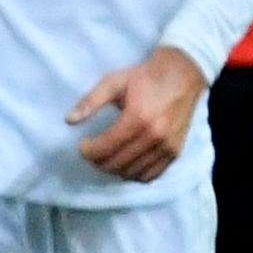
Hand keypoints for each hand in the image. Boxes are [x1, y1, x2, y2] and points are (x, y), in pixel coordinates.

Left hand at [70, 45, 208, 182]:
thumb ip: (90, 102)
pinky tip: (126, 162)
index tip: (83, 145)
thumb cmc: (145, 78)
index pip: (105, 148)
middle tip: (92, 152)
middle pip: (117, 164)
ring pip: (132, 173)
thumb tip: (69, 120)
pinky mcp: (175, 153)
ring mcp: (167, 147)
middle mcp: (154, 137)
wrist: (182, 76)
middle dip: (98, 161)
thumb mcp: (114, 82)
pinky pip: (150, 176)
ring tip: (108, 157)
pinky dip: (134, 174)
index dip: (88, 151)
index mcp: (138, 118)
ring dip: (114, 169)